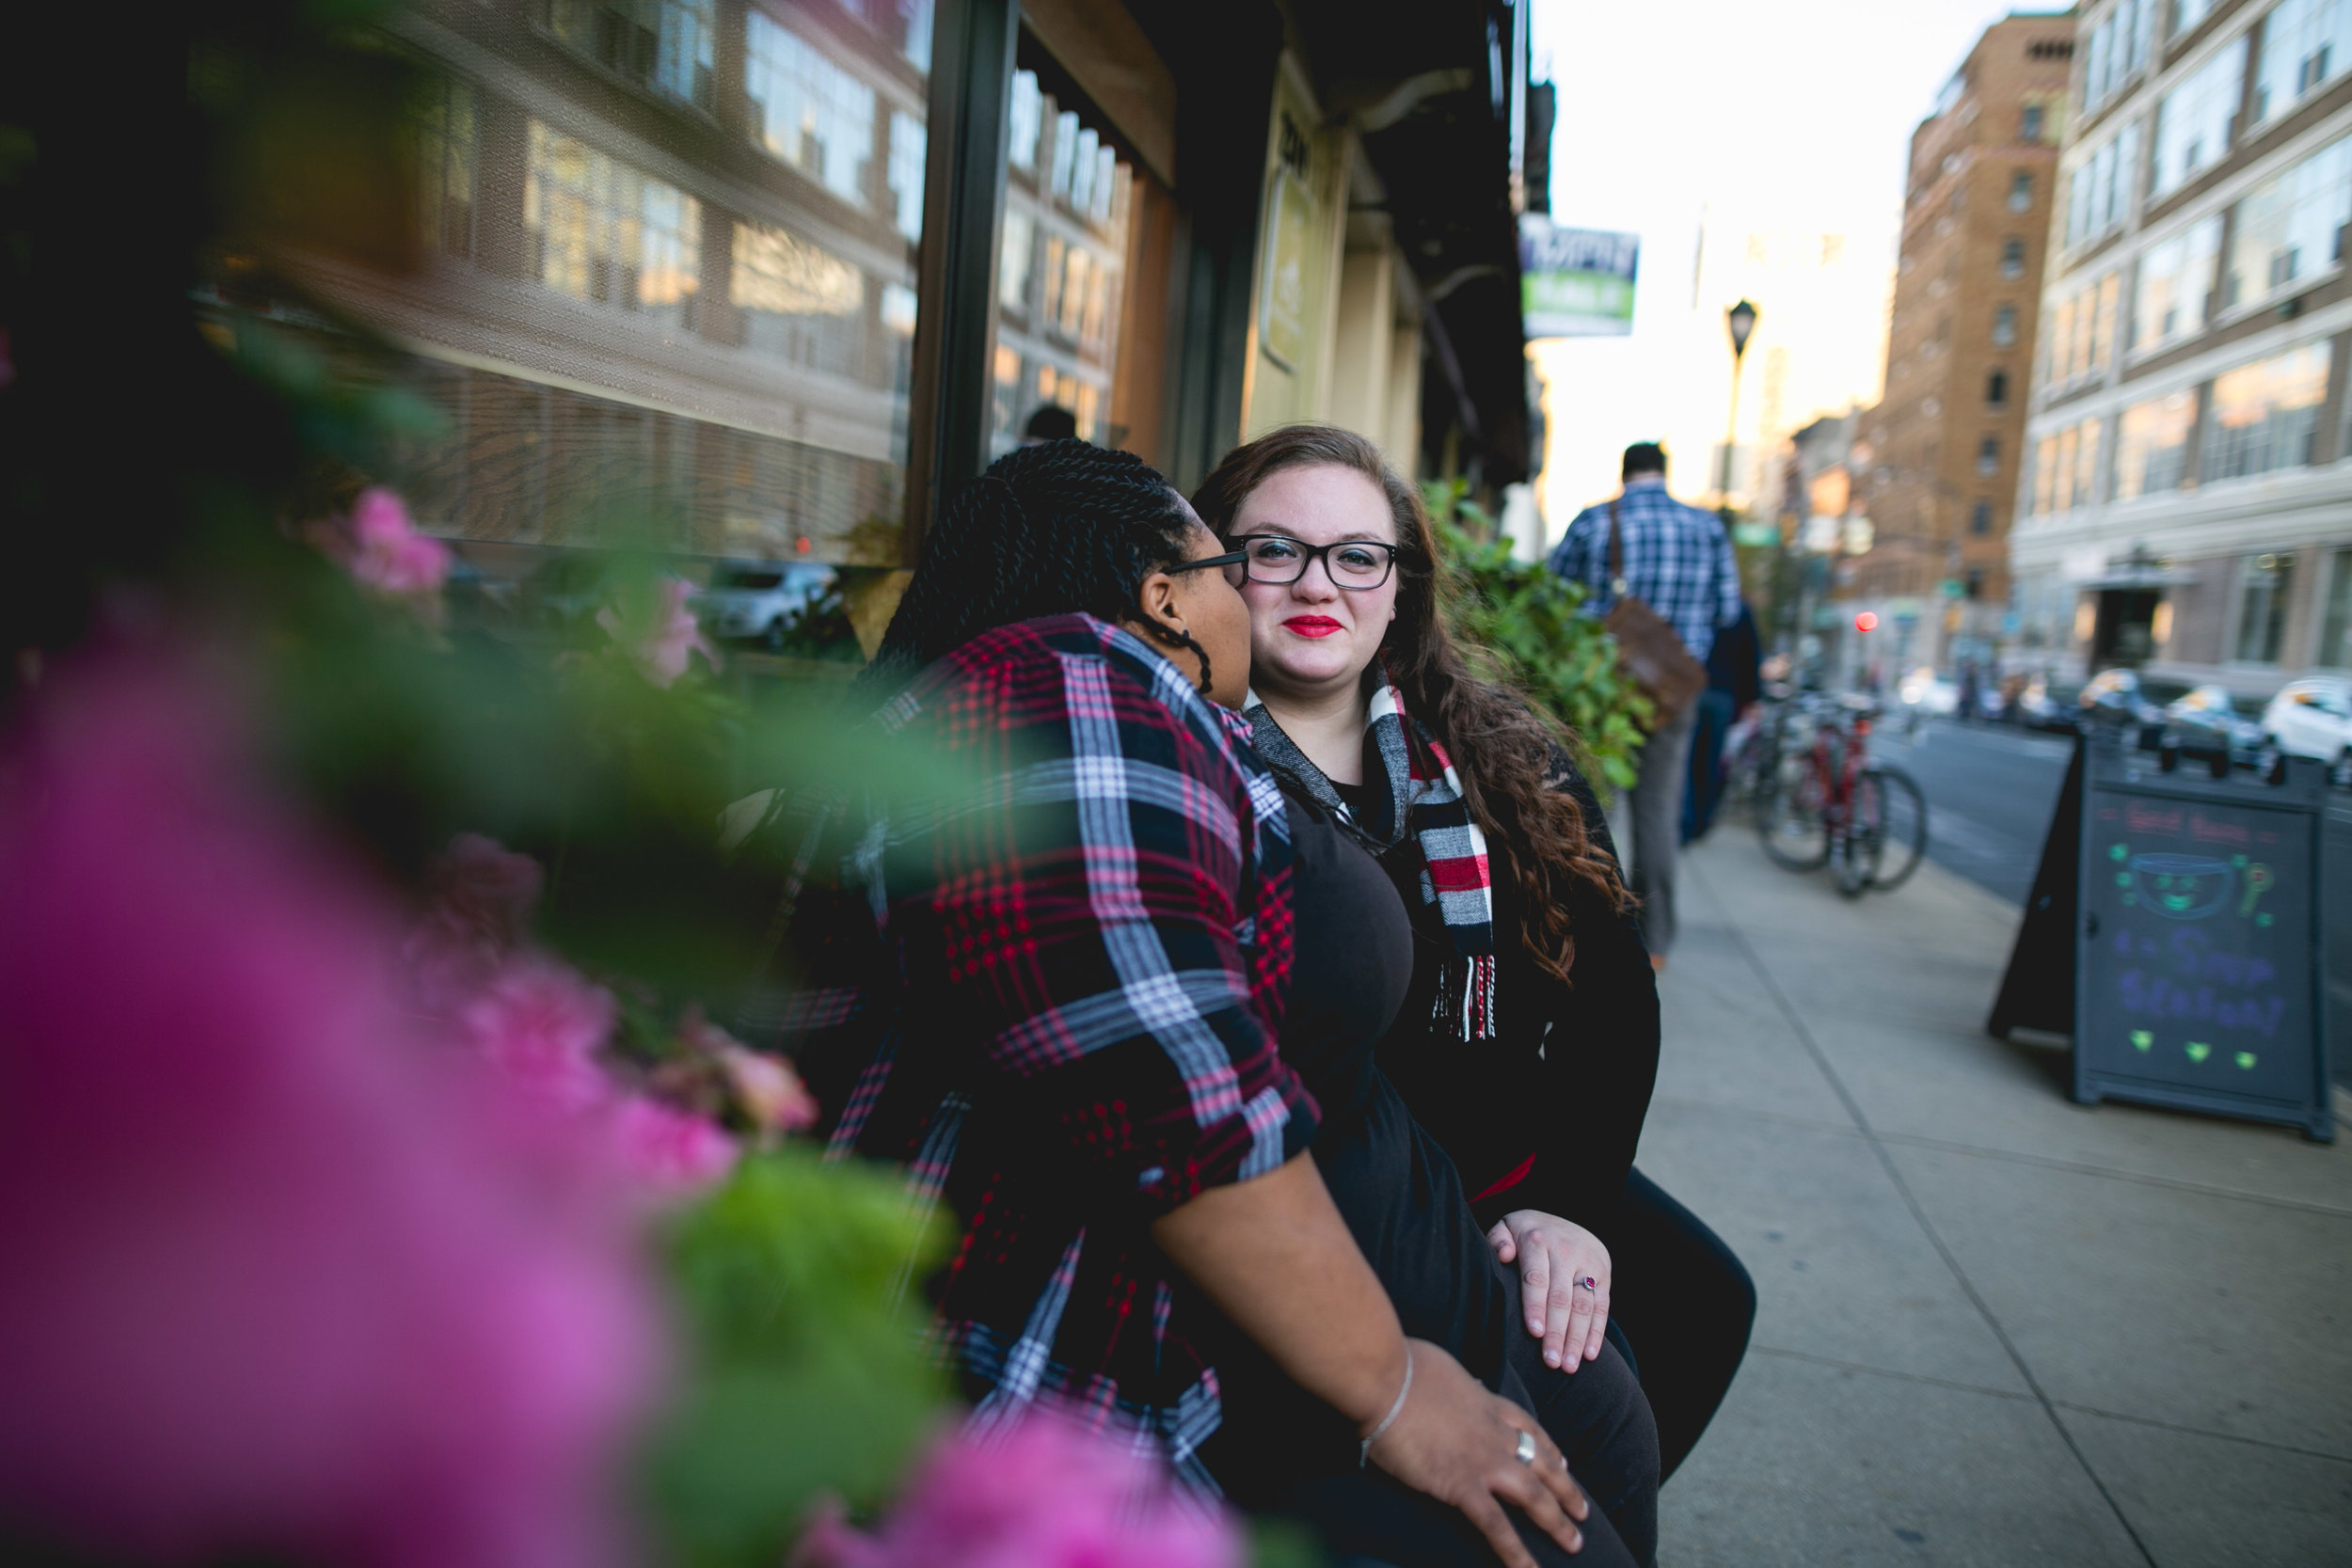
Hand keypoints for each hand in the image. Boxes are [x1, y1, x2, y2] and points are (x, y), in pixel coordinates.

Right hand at [1365, 1339, 1590, 1567]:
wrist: (1387, 1378)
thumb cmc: (1402, 1365)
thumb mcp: (1442, 1367)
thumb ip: (1452, 1383)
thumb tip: (1445, 1382)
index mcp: (1488, 1402)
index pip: (1530, 1428)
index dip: (1551, 1447)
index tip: (1564, 1461)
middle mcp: (1496, 1432)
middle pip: (1544, 1464)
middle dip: (1567, 1490)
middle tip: (1582, 1512)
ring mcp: (1484, 1460)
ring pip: (1534, 1496)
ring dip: (1557, 1523)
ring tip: (1574, 1544)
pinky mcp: (1461, 1484)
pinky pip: (1495, 1525)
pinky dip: (1515, 1551)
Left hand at [1487, 1209, 1610, 1371]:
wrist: (1563, 1219)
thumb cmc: (1525, 1233)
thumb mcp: (1507, 1227)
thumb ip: (1498, 1239)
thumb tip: (1503, 1254)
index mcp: (1538, 1240)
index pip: (1537, 1278)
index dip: (1536, 1306)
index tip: (1535, 1333)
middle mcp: (1566, 1251)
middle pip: (1562, 1297)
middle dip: (1557, 1332)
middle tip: (1551, 1363)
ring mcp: (1589, 1263)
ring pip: (1584, 1305)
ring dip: (1577, 1338)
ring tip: (1568, 1366)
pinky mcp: (1604, 1274)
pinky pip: (1602, 1306)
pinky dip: (1596, 1332)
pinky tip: (1589, 1354)